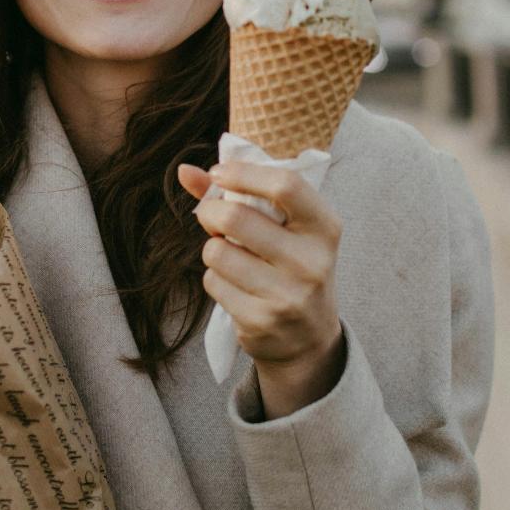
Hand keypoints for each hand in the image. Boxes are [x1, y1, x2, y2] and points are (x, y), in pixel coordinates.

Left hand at [178, 160, 345, 415]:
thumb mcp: (285, 230)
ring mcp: (287, 295)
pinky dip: (214, 279)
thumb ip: (239, 194)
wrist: (310, 338)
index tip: (219, 174)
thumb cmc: (291, 267)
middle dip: (210, 212)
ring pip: (216, 252)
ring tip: (231, 257)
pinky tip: (235, 286)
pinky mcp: (260, 320)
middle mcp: (311, 261)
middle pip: (235, 217)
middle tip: (211, 217)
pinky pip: (213, 283)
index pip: (286, 185)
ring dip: (213, 250)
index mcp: (324, 228)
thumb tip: (185, 171)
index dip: (243, 173)